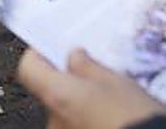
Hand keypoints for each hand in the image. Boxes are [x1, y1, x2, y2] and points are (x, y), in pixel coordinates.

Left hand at [17, 49, 165, 128]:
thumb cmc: (137, 118)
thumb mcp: (115, 81)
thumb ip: (88, 66)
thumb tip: (74, 56)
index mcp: (57, 96)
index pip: (29, 68)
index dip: (40, 54)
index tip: (52, 45)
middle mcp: (54, 121)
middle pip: (51, 91)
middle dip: (70, 81)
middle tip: (94, 71)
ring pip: (68, 111)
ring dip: (83, 103)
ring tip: (113, 97)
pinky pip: (79, 125)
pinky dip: (91, 119)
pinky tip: (116, 115)